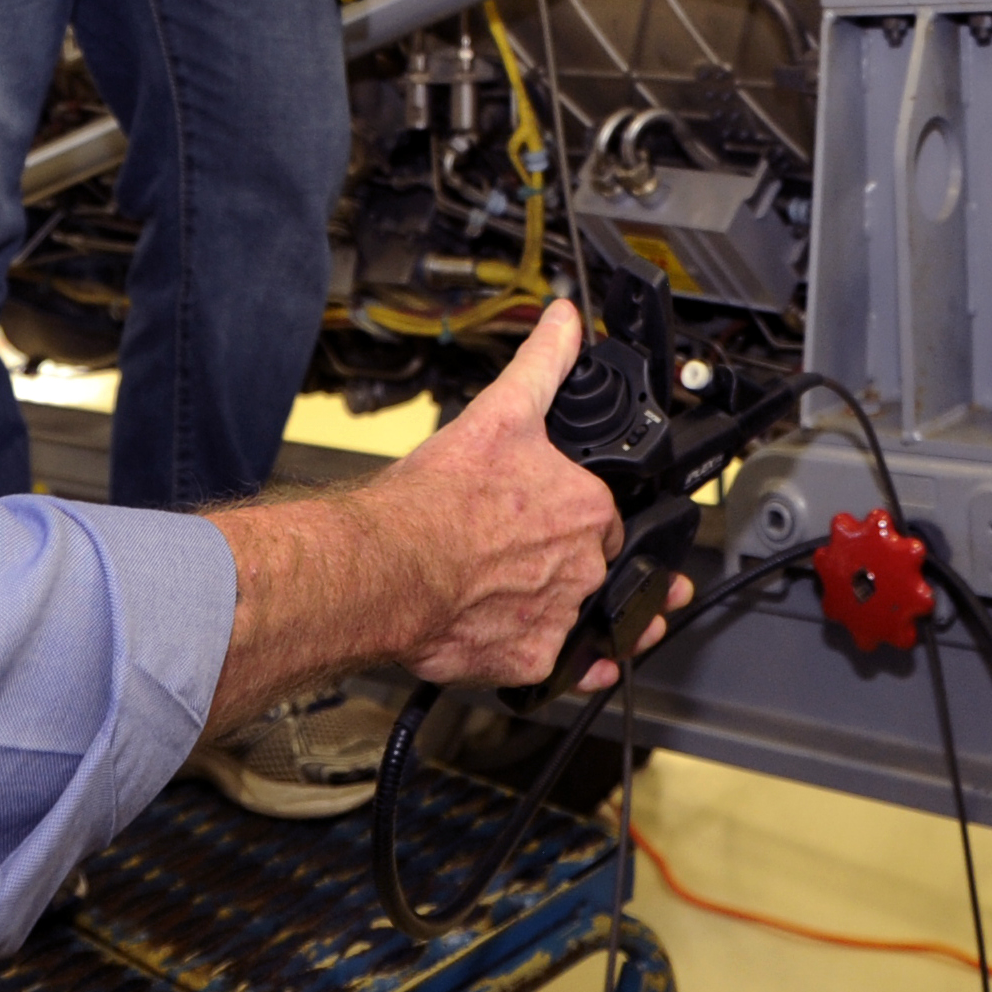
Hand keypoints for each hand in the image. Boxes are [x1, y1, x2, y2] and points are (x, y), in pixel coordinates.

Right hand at [372, 302, 640, 686]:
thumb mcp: (500, 412)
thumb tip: (565, 321)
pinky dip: (554, 663)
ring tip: (557, 612)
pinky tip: (540, 651)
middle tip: (538, 563)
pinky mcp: (530, 661)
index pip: (604, 519)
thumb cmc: (434, 500)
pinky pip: (558, 670)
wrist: (386, 567)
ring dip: (577, 618)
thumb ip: (543, 364)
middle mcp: (582, 568)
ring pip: (584, 622)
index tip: (555, 521)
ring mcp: (559, 617)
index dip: (581, 519)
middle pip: (598, 571)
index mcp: (586, 510)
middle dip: (577, 568)